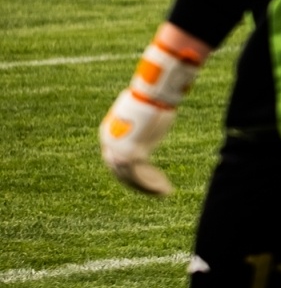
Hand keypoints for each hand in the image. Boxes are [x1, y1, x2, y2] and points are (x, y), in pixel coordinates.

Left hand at [99, 38, 202, 196]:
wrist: (152, 95)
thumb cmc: (152, 100)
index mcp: (109, 135)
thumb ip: (142, 124)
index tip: (150, 175)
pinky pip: (140, 177)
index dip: (132, 171)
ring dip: (148, 187)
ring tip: (164, 192)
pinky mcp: (130, 156)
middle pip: (121, 173)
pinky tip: (165, 191)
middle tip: (156, 189)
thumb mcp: (144, 113)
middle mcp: (109, 145)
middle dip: (139, 183)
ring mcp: (118, 151)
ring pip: (131, 178)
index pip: (116, 160)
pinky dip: (153, 186)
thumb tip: (151, 116)